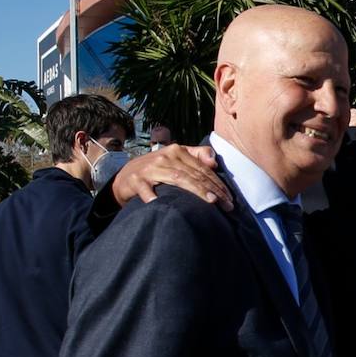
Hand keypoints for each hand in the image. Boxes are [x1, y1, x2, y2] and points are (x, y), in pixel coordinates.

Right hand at [112, 145, 232, 210]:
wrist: (126, 176)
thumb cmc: (157, 169)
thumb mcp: (176, 158)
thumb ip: (196, 156)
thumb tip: (214, 163)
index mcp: (177, 151)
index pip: (203, 168)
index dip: (218, 183)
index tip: (230, 198)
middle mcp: (165, 157)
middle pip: (194, 174)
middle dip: (213, 190)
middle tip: (227, 205)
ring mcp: (150, 168)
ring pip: (178, 179)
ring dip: (196, 190)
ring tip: (211, 201)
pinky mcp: (136, 180)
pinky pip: (146, 190)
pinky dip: (153, 197)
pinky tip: (161, 204)